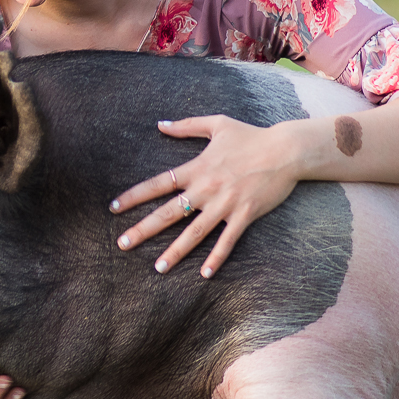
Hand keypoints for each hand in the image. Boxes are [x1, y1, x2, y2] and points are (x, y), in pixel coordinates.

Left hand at [108, 115, 302, 277]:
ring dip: (174, 252)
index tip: (113, 208)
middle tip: (122, 244)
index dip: (134, 196)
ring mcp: (224, 204)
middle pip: (168, 213)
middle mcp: (206, 189)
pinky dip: (216, 258)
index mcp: (196, 168)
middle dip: (143, 230)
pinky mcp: (244, 215)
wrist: (286, 150)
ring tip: (157, 268)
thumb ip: (186, 125)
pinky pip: (227, 241)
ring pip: (193, 233)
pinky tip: (204, 274)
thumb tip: (160, 124)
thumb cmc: (251, 135)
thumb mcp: (217, 124)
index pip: (157, 184)